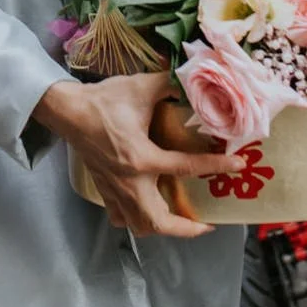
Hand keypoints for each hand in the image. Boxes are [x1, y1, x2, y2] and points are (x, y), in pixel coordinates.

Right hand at [31, 74, 239, 237]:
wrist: (68, 110)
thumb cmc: (103, 100)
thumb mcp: (140, 87)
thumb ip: (169, 84)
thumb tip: (191, 78)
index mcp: (142, 158)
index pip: (187, 168)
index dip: (216, 166)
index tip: (237, 165)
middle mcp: (130, 181)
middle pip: (159, 222)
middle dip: (187, 229)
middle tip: (206, 222)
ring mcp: (115, 188)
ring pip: (138, 225)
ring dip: (161, 228)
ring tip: (179, 220)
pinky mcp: (103, 188)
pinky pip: (119, 216)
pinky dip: (133, 220)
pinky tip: (144, 209)